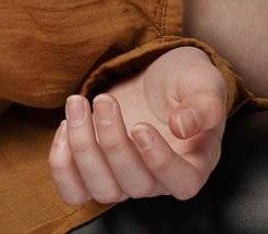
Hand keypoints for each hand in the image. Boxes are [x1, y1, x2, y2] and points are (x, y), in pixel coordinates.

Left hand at [48, 45, 226, 207]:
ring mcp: (126, 179)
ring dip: (83, 149)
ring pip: (103, 190)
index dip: (160, 162)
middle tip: (104, 101)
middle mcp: (159, 179)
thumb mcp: (204, 82)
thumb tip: (183, 127)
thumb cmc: (184, 81)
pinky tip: (66, 125)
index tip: (140, 126)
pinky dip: (62, 166)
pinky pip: (75, 191)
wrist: (155, 75)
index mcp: (194, 162)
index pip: (182, 183)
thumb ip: (205, 104)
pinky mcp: (99, 170)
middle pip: (136, 186)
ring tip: (78, 104)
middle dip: (113, 142)